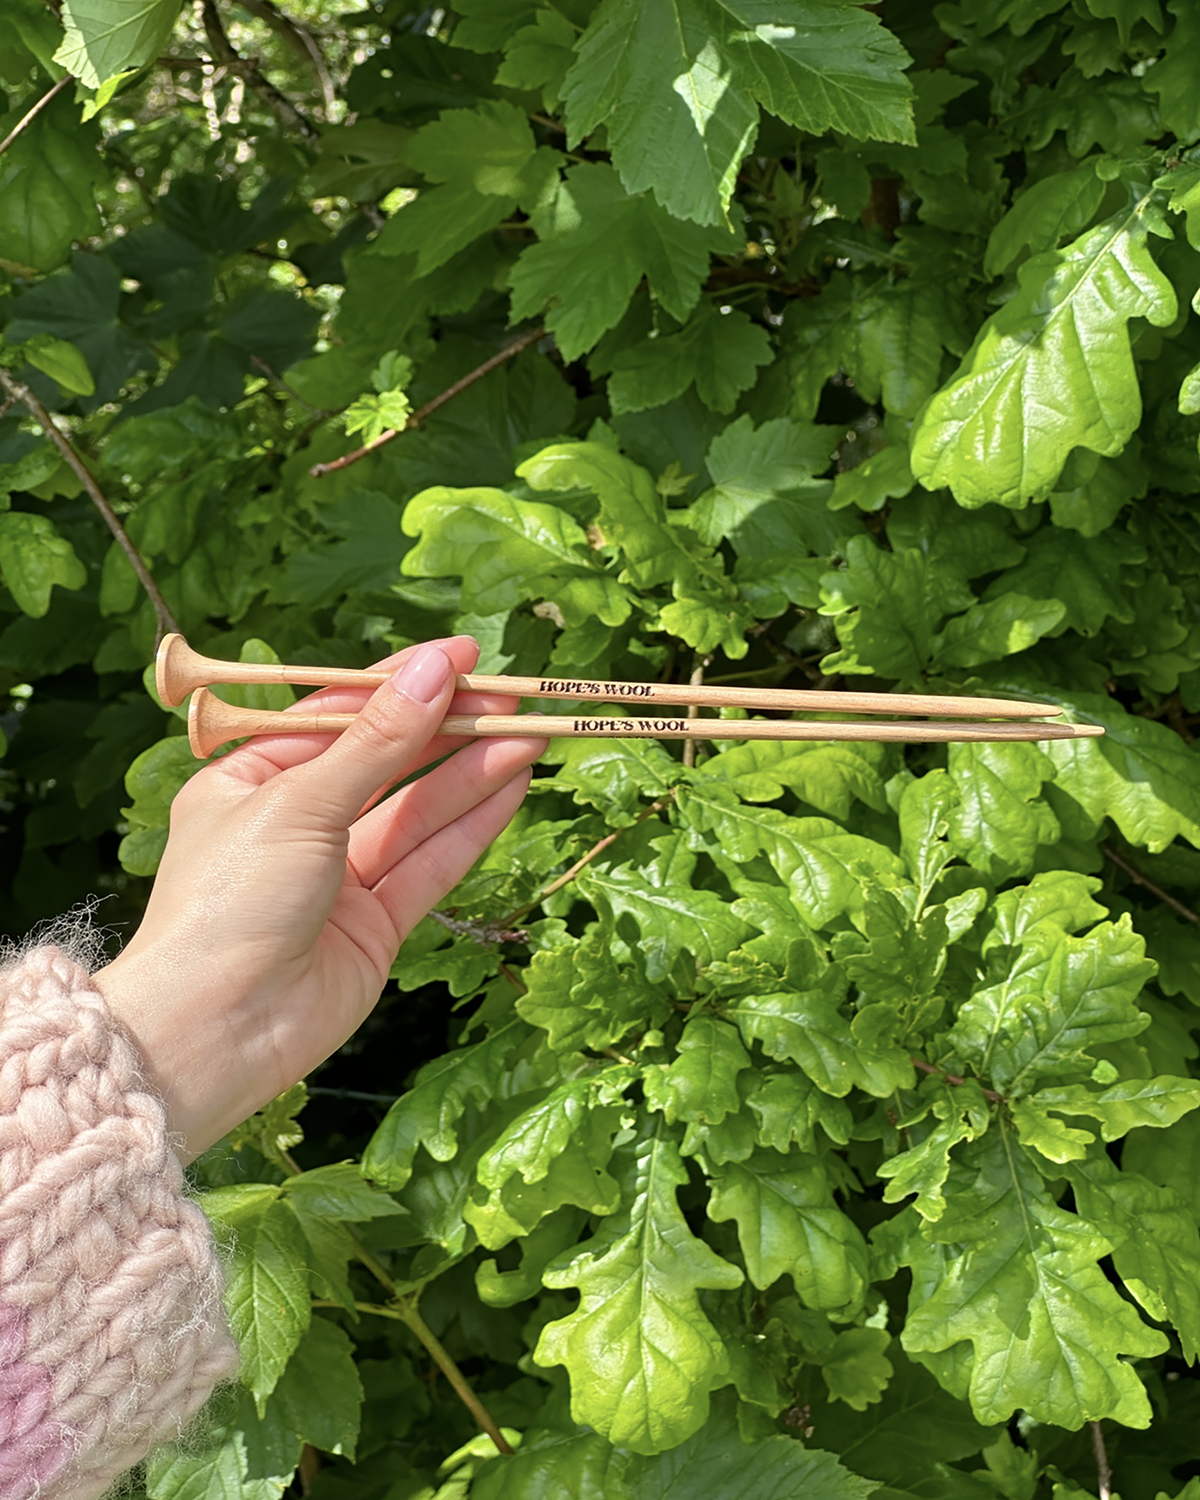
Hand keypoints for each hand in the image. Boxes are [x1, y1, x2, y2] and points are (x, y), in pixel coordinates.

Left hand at [92, 638, 545, 1160]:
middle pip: (387, 762)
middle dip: (449, 728)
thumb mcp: (300, 802)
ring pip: (418, 811)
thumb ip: (376, 741)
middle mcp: (296, 824)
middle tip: (513, 694)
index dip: (401, 683)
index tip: (462, 655)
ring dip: (474, 771)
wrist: (215, 1032)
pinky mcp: (377, 925)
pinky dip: (473, 824)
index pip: (338, 714)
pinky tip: (514, 783)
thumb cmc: (228, 903)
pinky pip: (431, 862)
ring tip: (531, 733)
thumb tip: (431, 670)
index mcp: (251, 780)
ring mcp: (339, 877)